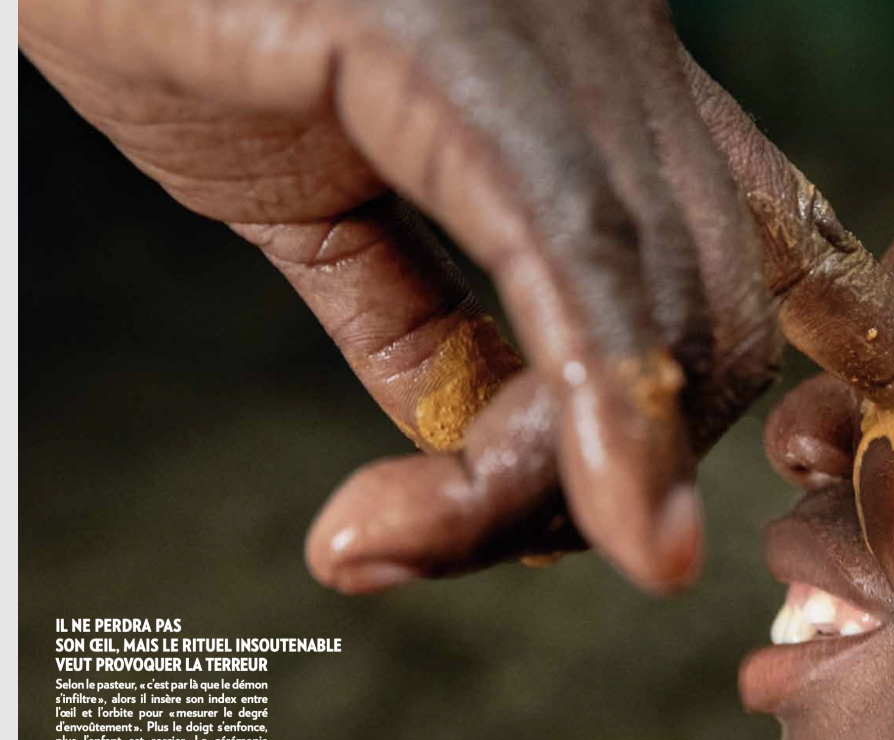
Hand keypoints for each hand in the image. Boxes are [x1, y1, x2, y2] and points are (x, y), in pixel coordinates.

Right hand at [20, 0, 893, 591]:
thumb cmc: (176, 14)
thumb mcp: (307, 199)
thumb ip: (413, 320)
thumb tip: (490, 442)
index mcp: (592, 69)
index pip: (716, 272)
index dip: (676, 416)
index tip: (627, 534)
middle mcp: (613, 37)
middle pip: (709, 310)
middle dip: (609, 465)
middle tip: (445, 534)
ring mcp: (554, 25)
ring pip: (657, 303)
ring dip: (561, 467)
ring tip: (403, 533)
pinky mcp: (458, 37)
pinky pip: (573, 248)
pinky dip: (593, 395)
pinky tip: (600, 516)